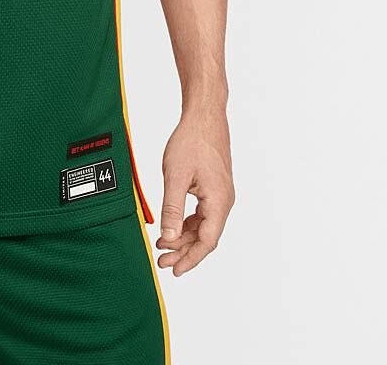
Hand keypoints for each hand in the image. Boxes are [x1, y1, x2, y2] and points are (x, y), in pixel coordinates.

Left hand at [155, 108, 234, 274]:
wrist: (204, 116)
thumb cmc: (192, 141)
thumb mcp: (176, 176)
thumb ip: (172, 208)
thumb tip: (169, 237)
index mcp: (219, 202)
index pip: (207, 241)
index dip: (190, 258)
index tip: (174, 269)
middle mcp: (224, 201)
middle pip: (205, 237)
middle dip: (184, 251)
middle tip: (162, 261)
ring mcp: (220, 194)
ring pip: (203, 226)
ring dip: (184, 237)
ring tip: (162, 245)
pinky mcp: (214, 187)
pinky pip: (202, 213)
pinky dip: (187, 223)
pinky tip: (172, 226)